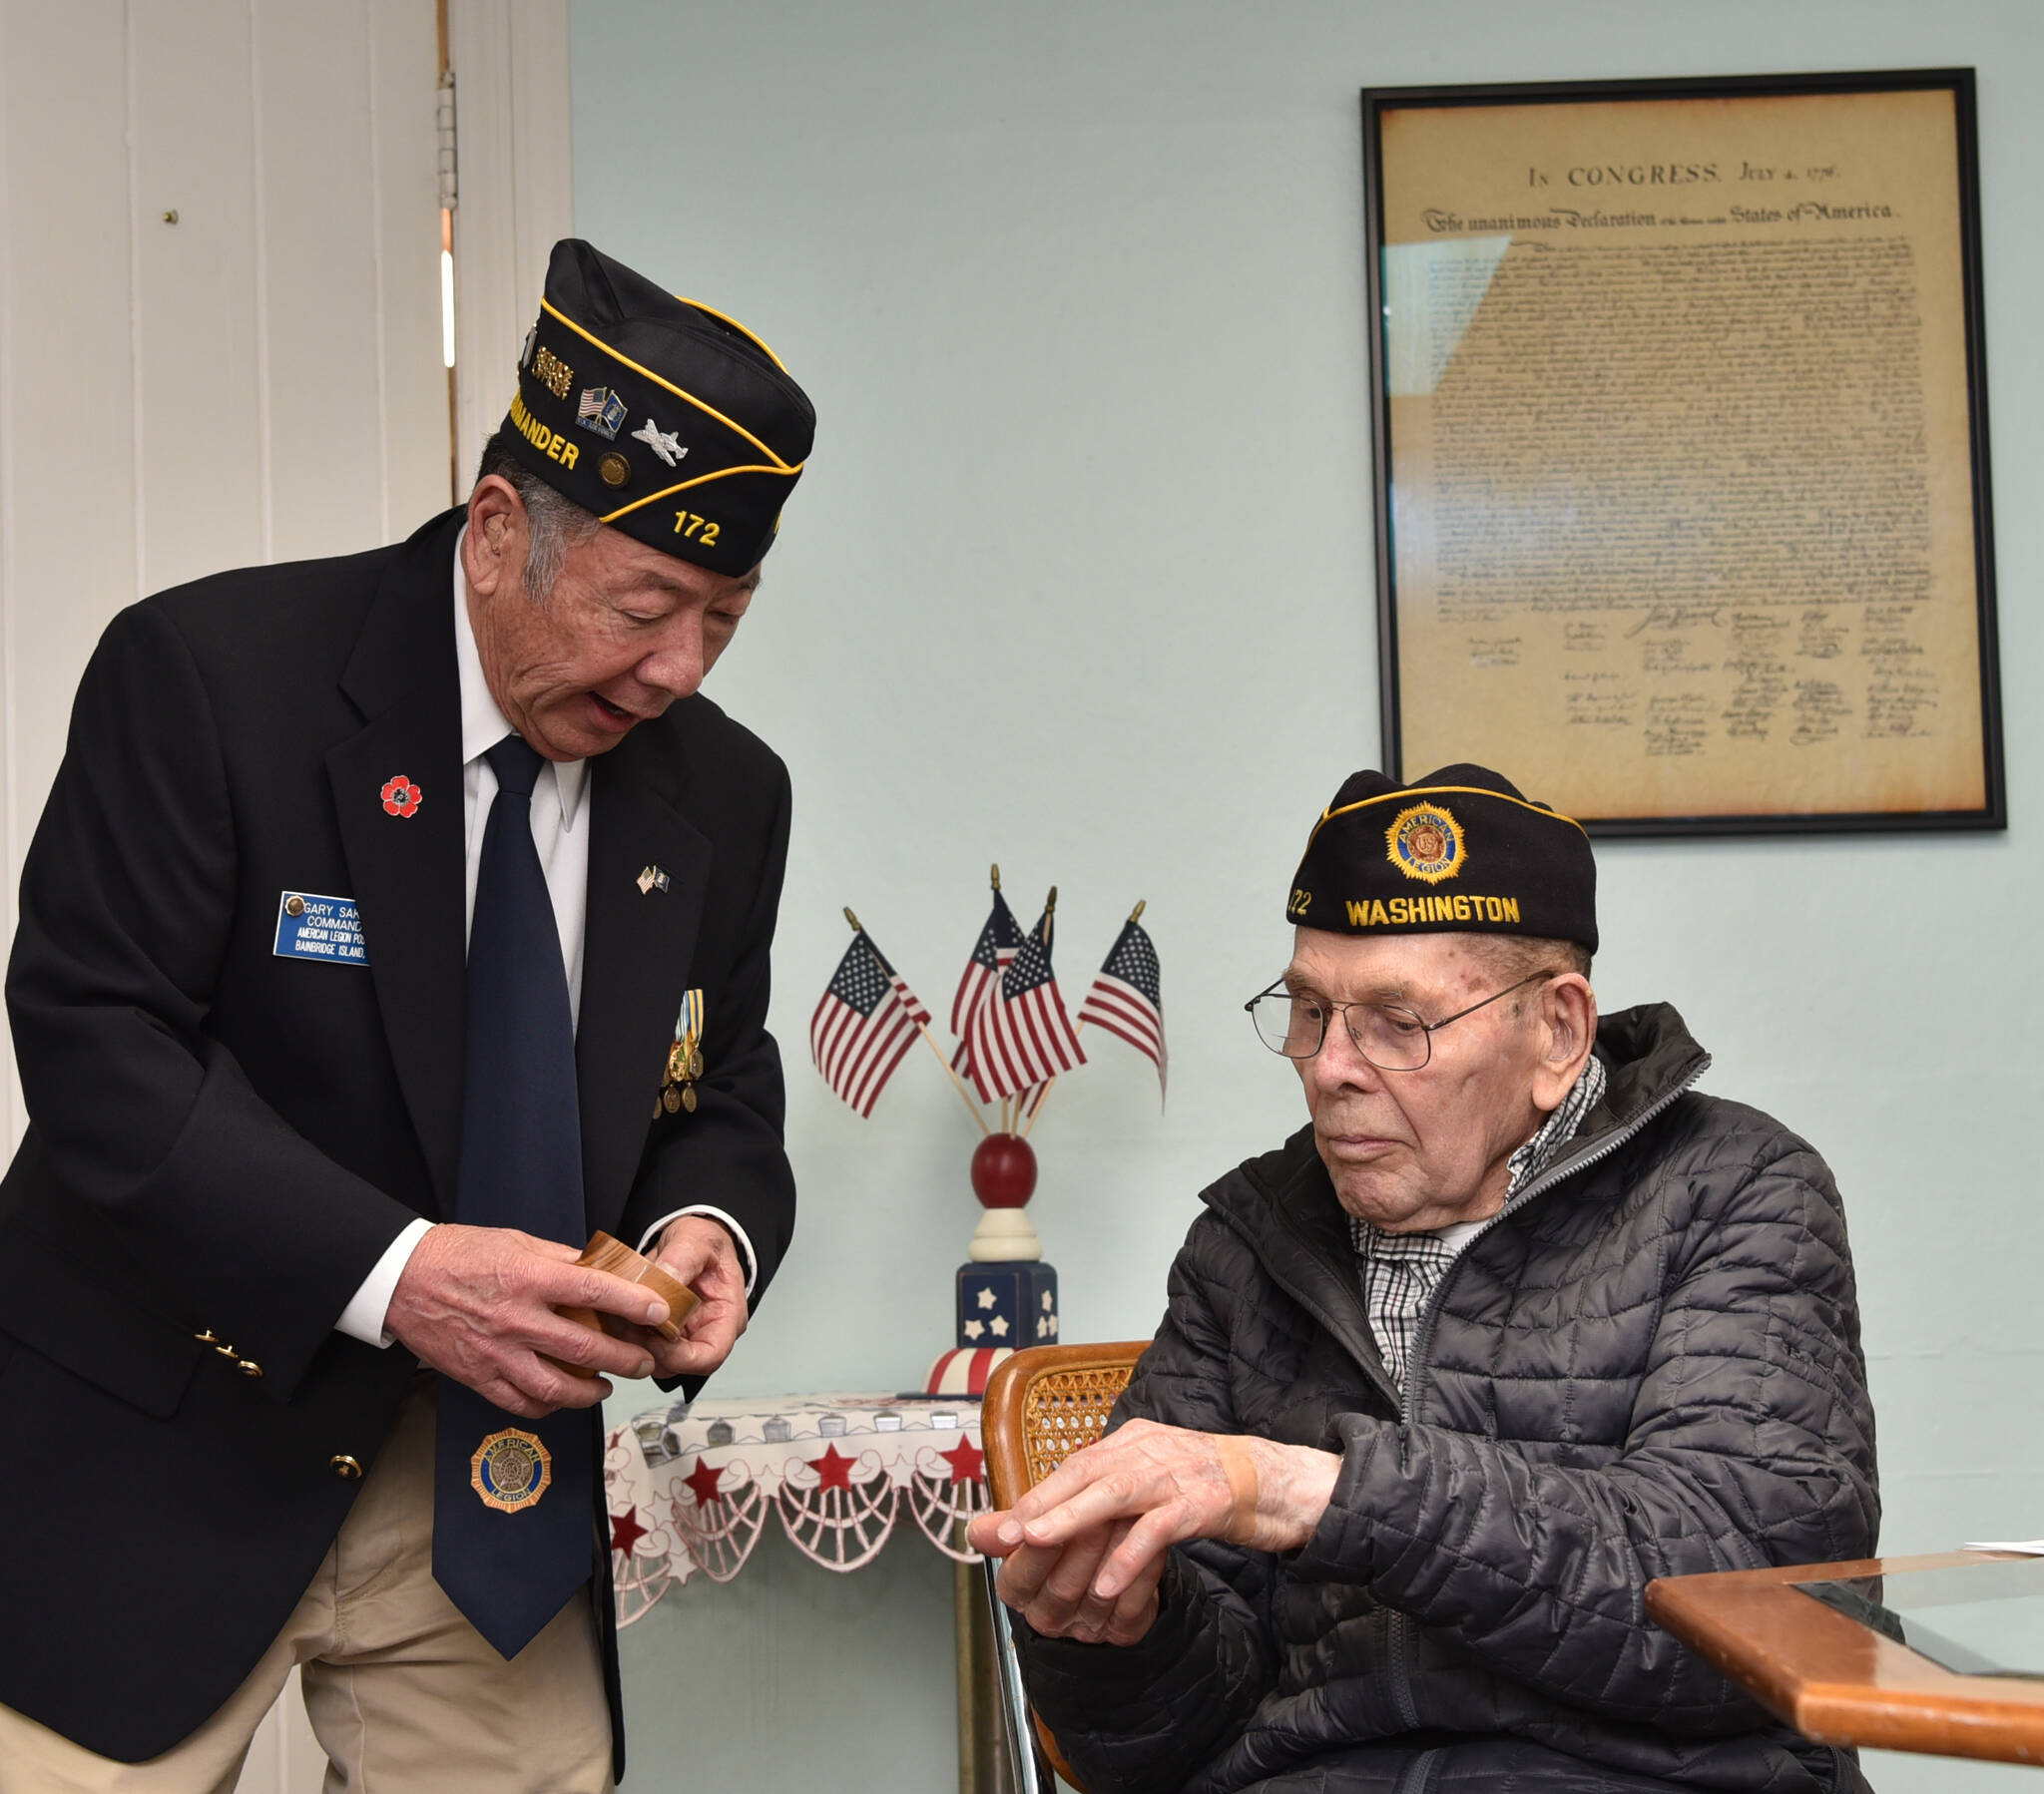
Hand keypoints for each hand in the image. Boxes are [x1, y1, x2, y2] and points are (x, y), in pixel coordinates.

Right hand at [385, 1224, 671, 1416]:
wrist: (401, 1278)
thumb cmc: (460, 1254)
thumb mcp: (516, 1241)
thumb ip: (561, 1259)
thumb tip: (602, 1270)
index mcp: (529, 1278)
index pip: (594, 1291)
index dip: (633, 1304)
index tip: (660, 1312)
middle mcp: (516, 1319)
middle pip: (584, 1347)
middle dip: (624, 1359)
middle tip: (645, 1361)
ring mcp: (496, 1353)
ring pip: (554, 1388)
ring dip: (590, 1392)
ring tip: (607, 1387)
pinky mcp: (477, 1376)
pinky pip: (520, 1402)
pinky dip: (548, 1406)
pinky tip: (564, 1399)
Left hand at [610, 1216, 749, 1381]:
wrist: (691, 1240)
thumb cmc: (705, 1243)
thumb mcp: (697, 1241)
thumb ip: (683, 1260)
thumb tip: (667, 1281)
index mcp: (726, 1317)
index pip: (709, 1357)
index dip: (678, 1356)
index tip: (653, 1334)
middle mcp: (705, 1332)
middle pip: (677, 1363)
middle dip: (647, 1348)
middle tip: (626, 1322)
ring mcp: (682, 1335)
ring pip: (654, 1358)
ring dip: (632, 1342)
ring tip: (618, 1314)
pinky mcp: (660, 1331)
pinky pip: (641, 1344)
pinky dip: (626, 1333)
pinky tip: (616, 1312)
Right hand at [966, 1510, 1165, 1644]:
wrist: (1106, 1569)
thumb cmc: (1064, 1544)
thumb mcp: (1035, 1531)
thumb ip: (1010, 1527)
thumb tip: (975, 1531)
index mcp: (1021, 1594)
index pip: (1020, 1577)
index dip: (1036, 1550)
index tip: (1049, 1520)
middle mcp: (1051, 1617)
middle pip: (1062, 1586)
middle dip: (1081, 1545)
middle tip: (1099, 1508)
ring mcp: (1088, 1628)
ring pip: (1101, 1593)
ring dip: (1115, 1551)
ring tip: (1127, 1514)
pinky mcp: (1122, 1632)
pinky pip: (1135, 1604)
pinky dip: (1144, 1571)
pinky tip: (1151, 1541)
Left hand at [971, 1420, 1340, 1621]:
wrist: (1280, 1483)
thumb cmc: (1212, 1488)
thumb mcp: (1156, 1484)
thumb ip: (1112, 1498)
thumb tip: (1062, 1518)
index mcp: (1136, 1441)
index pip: (1077, 1464)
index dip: (1039, 1493)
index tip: (1004, 1524)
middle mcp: (1151, 1448)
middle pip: (1087, 1471)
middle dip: (1042, 1501)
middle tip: (1006, 1531)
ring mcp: (1179, 1473)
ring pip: (1116, 1491)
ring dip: (1072, 1517)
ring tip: (1037, 1541)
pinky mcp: (1206, 1502)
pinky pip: (1160, 1527)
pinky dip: (1130, 1554)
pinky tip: (1106, 1581)